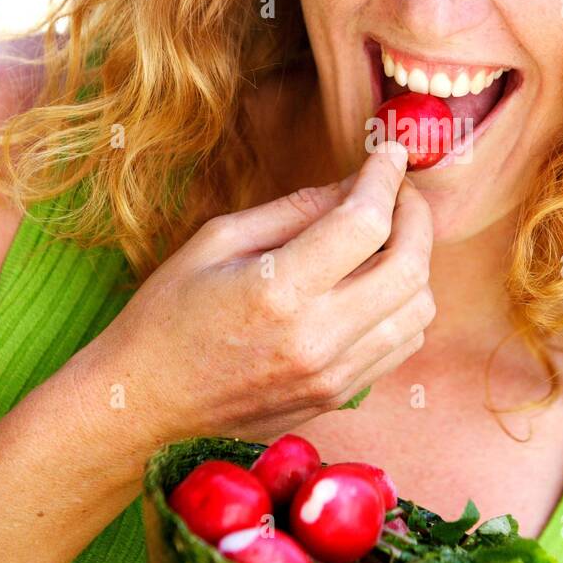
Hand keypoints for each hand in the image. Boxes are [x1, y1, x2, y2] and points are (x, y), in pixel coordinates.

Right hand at [89, 139, 434, 445]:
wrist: (143, 409)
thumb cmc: (167, 317)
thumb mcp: (216, 241)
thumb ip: (295, 209)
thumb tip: (355, 183)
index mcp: (277, 291)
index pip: (363, 223)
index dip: (385, 178)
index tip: (389, 153)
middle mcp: (315, 339)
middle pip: (410, 267)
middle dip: (416, 216)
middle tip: (399, 191)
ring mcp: (332, 376)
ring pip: (418, 310)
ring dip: (416, 262)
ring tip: (388, 237)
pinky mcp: (338, 397)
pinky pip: (402, 344)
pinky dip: (403, 305)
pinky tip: (375, 284)